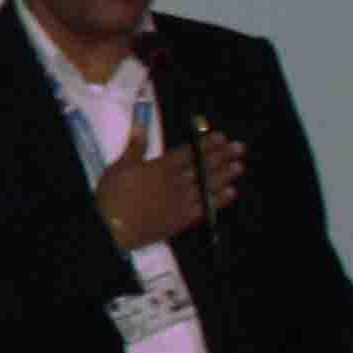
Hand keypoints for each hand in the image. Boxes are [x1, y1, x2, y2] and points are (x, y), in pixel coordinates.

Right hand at [91, 111, 239, 251]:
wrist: (114, 228)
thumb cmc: (113, 196)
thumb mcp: (119, 167)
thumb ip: (135, 146)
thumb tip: (141, 123)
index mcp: (159, 167)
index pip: (188, 152)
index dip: (205, 144)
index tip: (220, 136)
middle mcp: (175, 182)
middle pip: (202, 166)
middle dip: (222, 156)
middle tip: (239, 148)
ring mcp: (181, 201)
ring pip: (207, 185)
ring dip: (224, 176)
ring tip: (239, 167)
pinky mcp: (182, 218)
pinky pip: (205, 207)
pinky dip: (218, 200)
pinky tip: (230, 193)